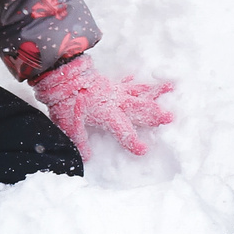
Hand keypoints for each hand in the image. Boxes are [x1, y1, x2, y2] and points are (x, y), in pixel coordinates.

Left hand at [36, 53, 173, 157]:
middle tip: (170, 117)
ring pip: (138, 92)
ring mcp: (115, 91)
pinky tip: (136, 77)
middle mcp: (116, 102)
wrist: (62, 75)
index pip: (123, 131)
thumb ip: (80, 142)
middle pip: (139, 109)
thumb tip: (86, 157)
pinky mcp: (110, 84)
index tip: (143, 150)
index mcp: (107, 114)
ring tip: (171, 87)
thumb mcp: (69, 126)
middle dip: (155, 114)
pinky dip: (132, 81)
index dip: (133, 142)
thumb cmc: (65, 103)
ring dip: (155, 91)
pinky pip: (125, 83)